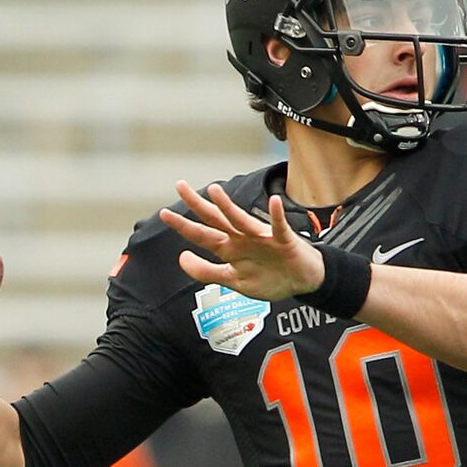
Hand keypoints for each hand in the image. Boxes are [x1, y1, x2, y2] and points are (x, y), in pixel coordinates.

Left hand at [160, 182, 324, 301]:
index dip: (184, 225)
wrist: (302, 280)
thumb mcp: (233, 281)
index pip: (203, 233)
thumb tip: (182, 259)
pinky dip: (277, 215)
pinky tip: (274, 202)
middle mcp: (243, 238)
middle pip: (216, 219)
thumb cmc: (270, 277)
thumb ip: (207, 272)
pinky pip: (280, 227)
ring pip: (242, 220)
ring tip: (215, 191)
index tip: (164, 213)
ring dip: (229, 206)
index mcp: (230, 248)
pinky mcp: (284, 241)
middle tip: (179, 185)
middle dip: (198, 205)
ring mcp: (263, 238)